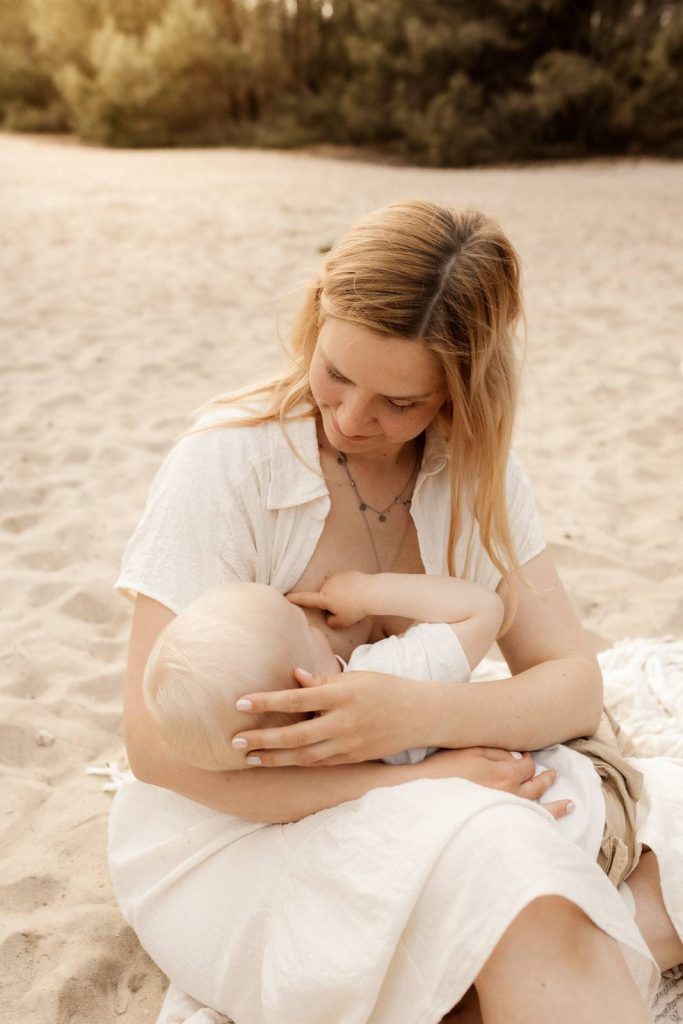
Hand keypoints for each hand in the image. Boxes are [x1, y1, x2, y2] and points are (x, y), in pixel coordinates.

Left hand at [232, 668, 424, 765]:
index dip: (267, 701)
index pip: (296, 698)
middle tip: (235, 741)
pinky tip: (277, 762)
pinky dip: (296, 763)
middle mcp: (343, 721)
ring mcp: (349, 744)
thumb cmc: (386, 688)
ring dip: (274, 758)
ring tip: (249, 758)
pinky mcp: (353, 759)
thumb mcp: (356, 677)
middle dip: (262, 739)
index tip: (240, 703)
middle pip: (295, 734)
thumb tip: (293, 677)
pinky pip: (319, 763)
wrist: (421, 715)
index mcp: (342, 694)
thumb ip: (323, 680)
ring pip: (304, 756)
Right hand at [287, 570, 369, 628]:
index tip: (284, 596)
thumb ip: (331, 621)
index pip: (306, 599)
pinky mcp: (345, 573)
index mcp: (324, 598)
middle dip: (332, 603)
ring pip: (334, 590)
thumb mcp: (342, 622)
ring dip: (340, 595)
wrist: (372, 592)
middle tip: (347, 609)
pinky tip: (357, 592)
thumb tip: (329, 616)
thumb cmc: (356, 609)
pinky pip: (343, 583)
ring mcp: (336, 577)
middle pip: (325, 597)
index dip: (294, 599)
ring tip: (354, 600)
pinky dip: (348, 589)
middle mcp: (327, 585)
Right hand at [418, 748, 573, 819]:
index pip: (527, 766)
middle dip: (546, 779)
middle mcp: (511, 794)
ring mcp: (506, 813)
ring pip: (538, 809)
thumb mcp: (470, 749)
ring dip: (556, 805)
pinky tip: (549, 827)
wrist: (424, 797)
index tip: (526, 757)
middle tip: (555, 774)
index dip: (528, 760)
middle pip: (536, 786)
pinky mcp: (499, 827)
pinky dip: (543, 825)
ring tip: (570, 804)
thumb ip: (496, 751)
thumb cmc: (443, 771)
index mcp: (505, 773)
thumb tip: (517, 756)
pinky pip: (528, 826)